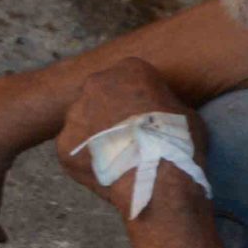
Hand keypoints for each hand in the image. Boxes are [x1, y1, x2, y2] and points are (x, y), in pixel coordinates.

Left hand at [56, 58, 204, 213]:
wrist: (159, 178)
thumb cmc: (179, 143)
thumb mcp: (183, 110)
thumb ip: (160, 103)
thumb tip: (155, 111)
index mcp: (129, 69)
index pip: (127, 77)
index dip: (134, 99)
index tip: (141, 117)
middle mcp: (96, 84)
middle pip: (99, 94)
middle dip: (108, 112)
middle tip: (125, 137)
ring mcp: (76, 113)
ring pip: (82, 121)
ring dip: (94, 135)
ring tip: (115, 158)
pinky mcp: (64, 143)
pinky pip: (73, 148)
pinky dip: (84, 159)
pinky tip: (104, 171)